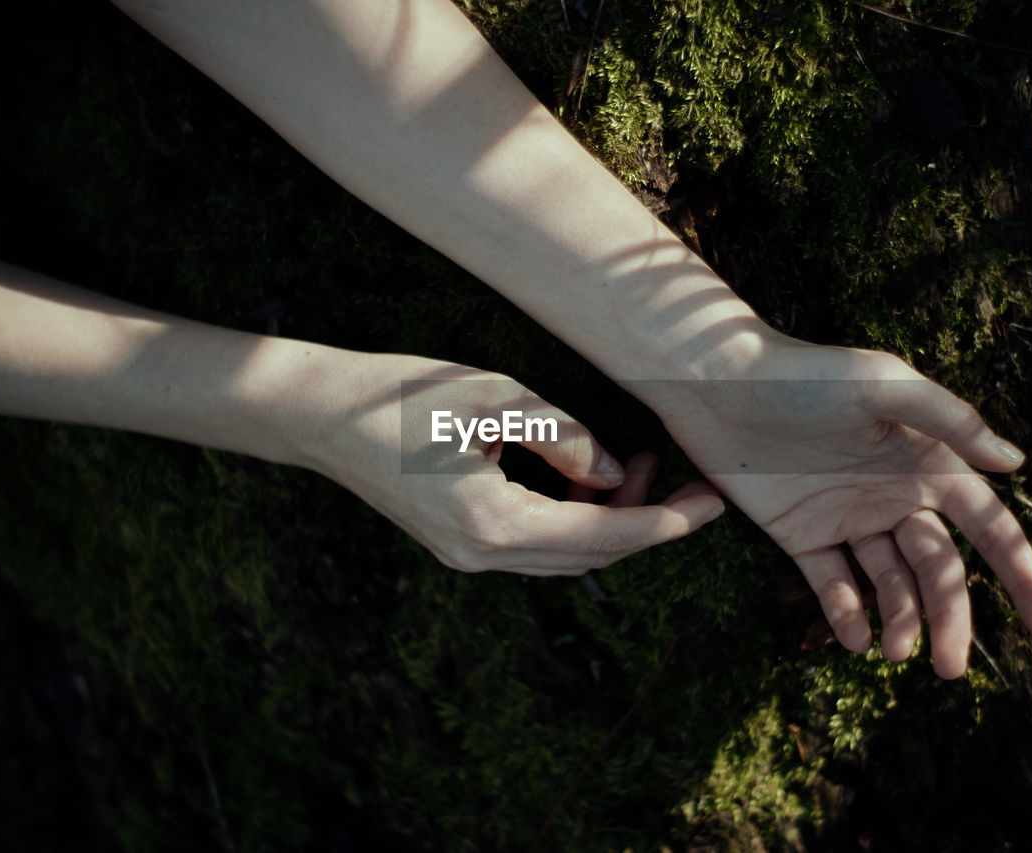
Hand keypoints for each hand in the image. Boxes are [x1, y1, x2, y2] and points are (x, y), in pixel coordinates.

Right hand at [303, 354, 725, 575]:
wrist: (317, 416)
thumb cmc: (400, 394)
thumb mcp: (495, 397)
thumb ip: (564, 436)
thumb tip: (616, 470)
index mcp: (491, 523)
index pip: (604, 538)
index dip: (666, 522)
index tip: (713, 504)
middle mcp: (480, 555)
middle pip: (590, 557)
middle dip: (644, 520)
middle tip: (681, 475)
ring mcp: (465, 556)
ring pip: (564, 555)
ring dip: (608, 518)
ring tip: (636, 461)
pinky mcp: (459, 542)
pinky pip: (534, 544)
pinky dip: (572, 518)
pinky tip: (584, 473)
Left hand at [656, 333, 1031, 677]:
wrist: (719, 384)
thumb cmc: (805, 373)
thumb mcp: (883, 385)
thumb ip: (949, 421)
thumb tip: (1015, 462)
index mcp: (926, 463)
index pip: (988, 528)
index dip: (1021, 576)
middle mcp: (893, 495)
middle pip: (939, 570)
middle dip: (952, 619)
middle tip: (952, 671)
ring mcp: (847, 518)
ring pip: (890, 584)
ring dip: (901, 622)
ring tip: (895, 652)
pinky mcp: (800, 534)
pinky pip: (832, 584)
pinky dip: (846, 614)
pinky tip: (856, 639)